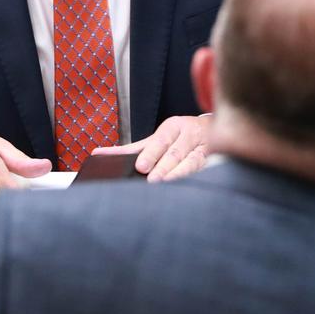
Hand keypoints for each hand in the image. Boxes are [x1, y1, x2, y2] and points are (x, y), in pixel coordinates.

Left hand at [94, 115, 210, 181]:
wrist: (213, 129)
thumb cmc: (179, 137)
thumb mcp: (158, 138)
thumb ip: (133, 148)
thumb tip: (100, 154)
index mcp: (173, 126)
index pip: (160, 140)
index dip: (151, 153)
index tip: (141, 166)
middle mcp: (189, 135)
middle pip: (175, 152)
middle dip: (164, 166)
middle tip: (153, 179)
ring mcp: (204, 148)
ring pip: (192, 162)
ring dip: (179, 174)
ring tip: (167, 184)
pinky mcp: (214, 161)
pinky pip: (205, 170)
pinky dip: (195, 178)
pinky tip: (188, 187)